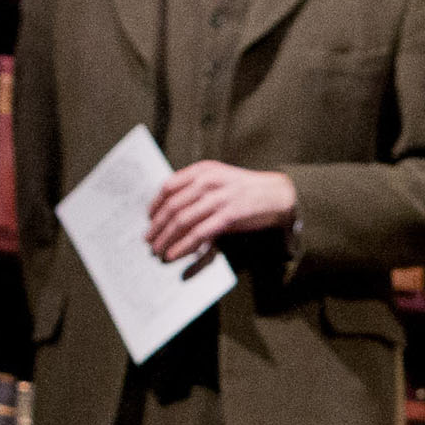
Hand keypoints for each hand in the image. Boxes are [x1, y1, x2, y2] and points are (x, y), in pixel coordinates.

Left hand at [147, 160, 298, 263]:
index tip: (149, 218)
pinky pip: (199, 233)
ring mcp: (218, 198)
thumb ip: (197, 188)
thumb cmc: (245, 189)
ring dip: (166, 238)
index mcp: (202, 170)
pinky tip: (175, 254)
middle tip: (148, 240)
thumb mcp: (219, 178)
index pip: (168, 186)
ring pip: (182, 221)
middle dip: (157, 226)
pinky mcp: (228, 216)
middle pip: (172, 206)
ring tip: (158, 251)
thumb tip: (172, 209)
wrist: (276, 194)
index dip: (155, 204)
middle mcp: (208, 181)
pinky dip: (184, 246)